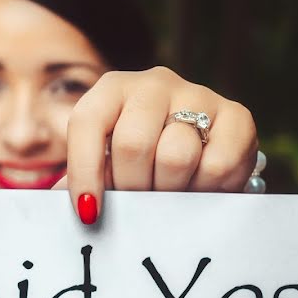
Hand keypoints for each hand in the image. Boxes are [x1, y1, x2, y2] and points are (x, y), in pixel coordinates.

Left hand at [54, 66, 258, 222]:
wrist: (201, 148)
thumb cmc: (139, 162)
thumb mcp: (107, 164)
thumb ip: (83, 183)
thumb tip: (59, 211)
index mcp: (112, 88)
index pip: (87, 123)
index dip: (84, 172)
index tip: (89, 215)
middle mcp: (154, 82)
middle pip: (133, 144)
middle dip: (132, 187)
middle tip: (138, 204)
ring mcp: (198, 94)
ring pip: (176, 157)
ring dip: (169, 191)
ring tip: (168, 196)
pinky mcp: (237, 116)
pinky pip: (217, 165)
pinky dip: (205, 191)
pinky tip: (199, 190)